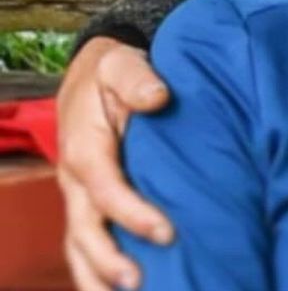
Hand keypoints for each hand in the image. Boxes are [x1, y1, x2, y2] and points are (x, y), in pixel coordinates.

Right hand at [55, 37, 172, 289]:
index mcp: (85, 150)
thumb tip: (158, 96)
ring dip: (97, 278)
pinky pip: (88, 245)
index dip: (132, 213)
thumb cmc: (113, 72)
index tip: (167, 232)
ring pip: (80, 247)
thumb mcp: (121, 64)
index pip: (105, 189)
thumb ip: (137, 78)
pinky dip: (99, 273)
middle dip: (109, 261)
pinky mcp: (90, 206)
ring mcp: (80, 198)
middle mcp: (77, 182)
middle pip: (85, 230)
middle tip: (141, 284)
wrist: (94, 77)